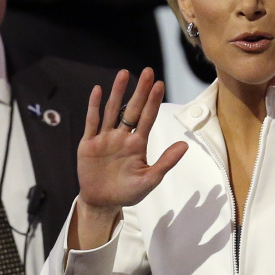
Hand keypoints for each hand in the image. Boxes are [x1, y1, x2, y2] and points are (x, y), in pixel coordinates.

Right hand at [70, 68, 187, 248]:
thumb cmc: (127, 193)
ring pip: (112, 110)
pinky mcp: (89, 143)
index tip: (160, 84)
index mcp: (137, 144)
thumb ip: (166, 162)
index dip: (153, 102)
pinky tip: (98, 90)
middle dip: (140, 91)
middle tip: (148, 72)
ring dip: (117, 92)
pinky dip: (94, 106)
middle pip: (132, 109)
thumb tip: (185, 145)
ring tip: (124, 74)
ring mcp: (105, 138)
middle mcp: (122, 137)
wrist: (102, 203)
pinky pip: (92, 122)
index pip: (147, 118)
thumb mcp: (149, 179)